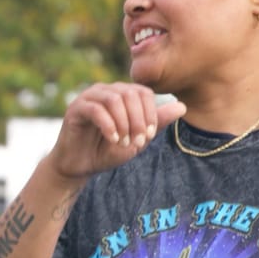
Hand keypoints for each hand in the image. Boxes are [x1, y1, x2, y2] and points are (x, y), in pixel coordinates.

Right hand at [46, 83, 186, 184]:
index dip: (150, 113)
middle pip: (130, 93)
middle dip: (138, 120)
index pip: (143, 92)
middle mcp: (106, 91)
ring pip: (114, 99)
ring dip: (124, 123)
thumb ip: (156, 123)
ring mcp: (89, 97)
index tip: (148, 136)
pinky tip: (113, 140)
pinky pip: (95, 109)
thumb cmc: (108, 151)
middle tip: (138, 142)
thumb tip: (182, 106)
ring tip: (124, 142)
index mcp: (121, 95)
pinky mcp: (75, 108)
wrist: (80, 166)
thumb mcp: (137, 140)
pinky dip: (108, 125)